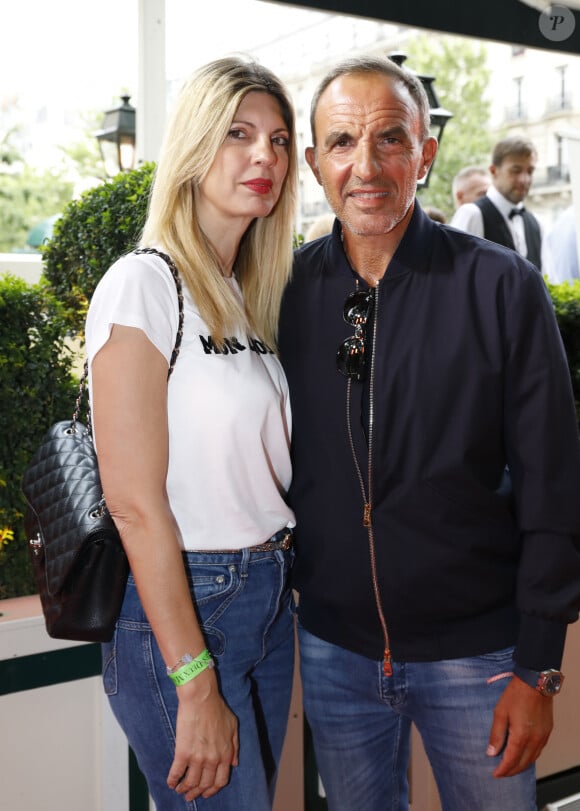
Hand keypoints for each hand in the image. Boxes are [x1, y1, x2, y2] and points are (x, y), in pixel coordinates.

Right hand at [167, 668, 238, 799]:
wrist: (201, 698)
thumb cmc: (217, 708)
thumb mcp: (233, 726)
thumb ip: (234, 747)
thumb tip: (234, 763)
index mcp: (225, 754)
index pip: (220, 781)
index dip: (212, 789)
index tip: (206, 792)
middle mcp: (212, 759)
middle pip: (205, 785)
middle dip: (197, 792)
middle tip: (190, 795)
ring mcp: (197, 758)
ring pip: (191, 782)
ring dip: (184, 789)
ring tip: (180, 789)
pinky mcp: (183, 752)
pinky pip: (176, 773)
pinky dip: (173, 780)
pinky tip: (170, 782)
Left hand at [487, 676, 552, 776]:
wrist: (535, 682)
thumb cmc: (516, 694)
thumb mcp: (500, 712)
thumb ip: (496, 734)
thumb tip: (491, 752)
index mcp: (521, 736)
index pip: (511, 760)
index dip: (503, 769)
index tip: (495, 774)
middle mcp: (534, 739)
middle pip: (523, 763)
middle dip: (512, 771)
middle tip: (502, 773)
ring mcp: (543, 737)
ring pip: (532, 759)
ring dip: (521, 765)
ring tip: (511, 767)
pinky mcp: (547, 732)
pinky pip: (539, 751)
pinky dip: (530, 757)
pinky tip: (523, 755)